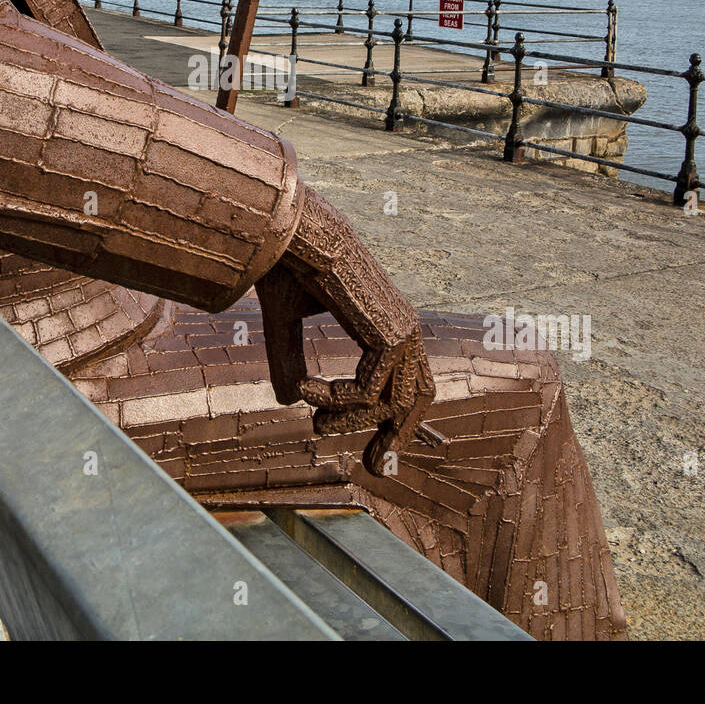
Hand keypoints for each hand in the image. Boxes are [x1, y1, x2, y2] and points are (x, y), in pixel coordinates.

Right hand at [255, 225, 434, 477]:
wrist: (293, 234)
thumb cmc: (289, 267)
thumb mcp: (286, 324)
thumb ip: (291, 361)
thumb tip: (290, 400)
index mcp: (389, 321)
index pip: (411, 380)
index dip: (399, 420)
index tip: (379, 456)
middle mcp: (403, 327)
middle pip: (418, 398)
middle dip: (397, 437)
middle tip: (374, 469)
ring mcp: (401, 332)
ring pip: (390, 403)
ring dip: (347, 420)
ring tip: (314, 420)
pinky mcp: (388, 335)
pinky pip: (366, 393)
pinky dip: (332, 400)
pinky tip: (305, 389)